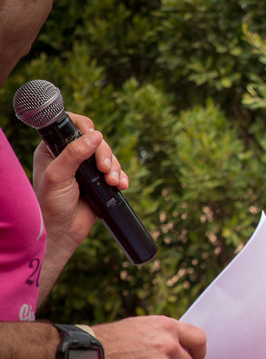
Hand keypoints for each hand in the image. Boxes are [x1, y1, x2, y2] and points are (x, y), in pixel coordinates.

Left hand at [33, 112, 128, 256]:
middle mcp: (70, 156)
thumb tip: (94, 135)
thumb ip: (73, 154)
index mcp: (53, 150)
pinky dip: (121, 177)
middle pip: (96, 141)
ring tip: (113, 183)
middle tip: (104, 169)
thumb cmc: (51, 204)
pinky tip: (121, 185)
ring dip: (114, 168)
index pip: (71, 127)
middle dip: (105, 154)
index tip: (94, 135)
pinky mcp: (100, 182)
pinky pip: (116, 172)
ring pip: (108, 156)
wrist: (63, 231)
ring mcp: (86, 169)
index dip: (84, 127)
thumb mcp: (58, 176)